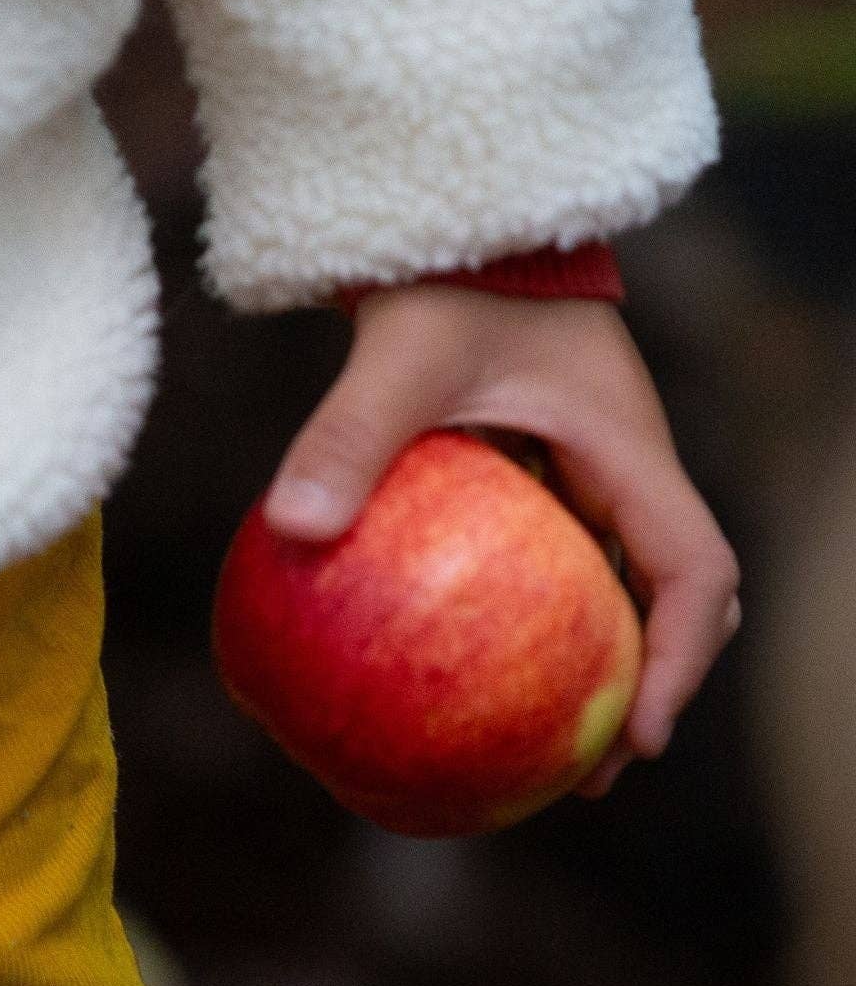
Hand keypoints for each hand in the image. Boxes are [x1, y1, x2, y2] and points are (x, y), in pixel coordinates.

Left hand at [264, 285, 740, 798]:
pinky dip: (525, 609)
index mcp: (626, 448)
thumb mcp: (396, 358)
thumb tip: (290, 533)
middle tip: (585, 770)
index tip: (636, 734)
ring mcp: (581, 462)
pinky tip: (450, 651)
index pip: (694, 570)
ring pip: (611, 579)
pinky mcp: (534, 458)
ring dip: (589, 655)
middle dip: (642, 684)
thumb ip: (348, 435)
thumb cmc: (441, 277)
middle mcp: (619, 463)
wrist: (448, 215)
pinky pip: (546, 552)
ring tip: (531, 738)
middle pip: (667, 596)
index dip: (680, 659)